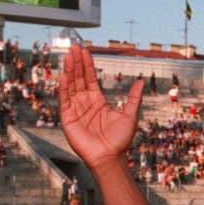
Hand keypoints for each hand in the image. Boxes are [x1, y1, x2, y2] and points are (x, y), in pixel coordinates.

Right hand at [58, 46, 143, 168]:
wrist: (110, 157)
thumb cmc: (120, 140)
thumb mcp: (129, 116)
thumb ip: (133, 99)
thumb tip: (139, 82)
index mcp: (98, 102)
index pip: (90, 79)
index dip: (87, 65)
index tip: (85, 51)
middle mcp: (85, 103)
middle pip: (79, 79)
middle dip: (77, 63)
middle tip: (74, 47)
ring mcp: (75, 110)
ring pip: (71, 86)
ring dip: (70, 71)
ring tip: (69, 56)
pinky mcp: (68, 118)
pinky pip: (64, 100)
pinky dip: (64, 88)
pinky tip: (64, 75)